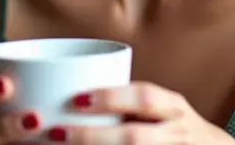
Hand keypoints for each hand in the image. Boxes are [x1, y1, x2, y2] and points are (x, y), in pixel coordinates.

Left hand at [45, 81, 234, 143]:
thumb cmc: (175, 128)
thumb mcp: (164, 109)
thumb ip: (131, 103)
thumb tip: (72, 95)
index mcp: (173, 108)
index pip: (145, 98)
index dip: (112, 97)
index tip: (77, 99)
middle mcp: (177, 133)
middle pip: (135, 138)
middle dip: (93, 137)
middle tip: (57, 132)